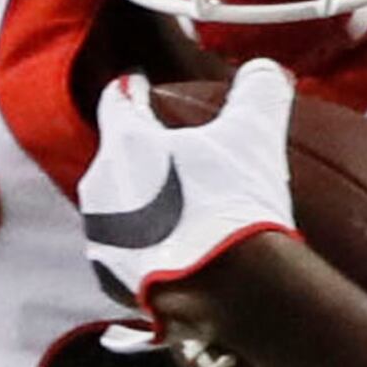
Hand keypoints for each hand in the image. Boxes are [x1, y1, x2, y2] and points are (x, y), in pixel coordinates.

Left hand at [79, 56, 297, 312]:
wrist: (224, 294)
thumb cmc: (233, 205)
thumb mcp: (255, 135)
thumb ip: (258, 92)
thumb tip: (265, 72)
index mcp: (124, 144)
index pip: (118, 101)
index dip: (133, 90)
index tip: (139, 87)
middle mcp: (101, 189)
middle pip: (119, 157)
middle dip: (144, 153)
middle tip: (178, 155)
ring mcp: (103, 240)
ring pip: (121, 208)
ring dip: (145, 203)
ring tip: (183, 208)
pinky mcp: (113, 282)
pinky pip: (130, 253)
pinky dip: (150, 247)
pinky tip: (180, 252)